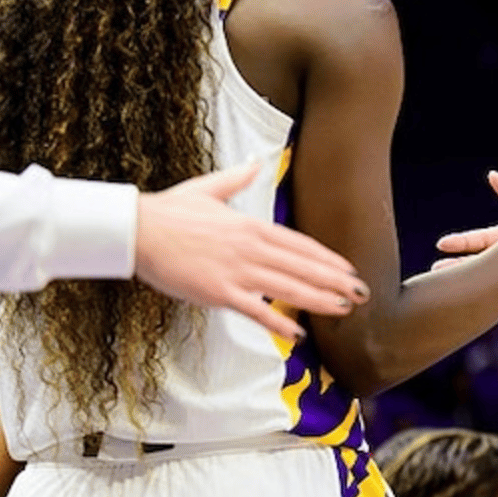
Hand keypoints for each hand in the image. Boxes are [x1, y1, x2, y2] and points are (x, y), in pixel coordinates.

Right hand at [134, 163, 365, 338]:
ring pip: (288, 287)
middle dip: (335, 281)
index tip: (347, 268)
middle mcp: (250, 247)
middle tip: (361, 292)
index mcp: (251, 225)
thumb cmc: (168, 211)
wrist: (135, 229)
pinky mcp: (218, 292)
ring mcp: (236, 271)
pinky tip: (298, 332)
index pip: (300, 244)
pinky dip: (278, 321)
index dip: (327, 258)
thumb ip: (237, 179)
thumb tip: (255, 164)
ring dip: (319, 299)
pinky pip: (255, 311)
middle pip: (302, 266)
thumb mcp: (208, 188)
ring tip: (344, 308)